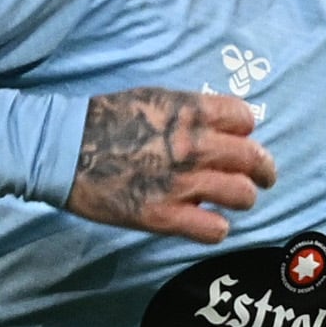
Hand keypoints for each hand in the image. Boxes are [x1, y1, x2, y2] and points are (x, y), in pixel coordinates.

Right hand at [67, 88, 274, 243]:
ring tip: (232, 202)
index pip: (246, 119)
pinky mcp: (164, 216)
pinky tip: (206, 223)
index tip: (241, 140)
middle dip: (263, 170)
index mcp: (190, 112)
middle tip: (263, 178)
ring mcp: (181, 183)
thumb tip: (217, 124)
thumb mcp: (151, 97)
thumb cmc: (102, 119)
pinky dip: (216, 228)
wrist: (62, 149)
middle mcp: (193, 146)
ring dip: (241, 199)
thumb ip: (188, 110)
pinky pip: (214, 229)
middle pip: (253, 159)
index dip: (246, 132)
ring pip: (242, 196)